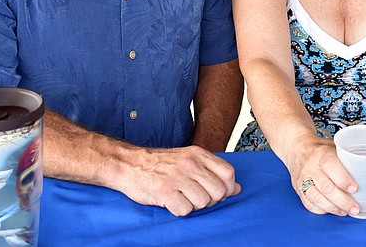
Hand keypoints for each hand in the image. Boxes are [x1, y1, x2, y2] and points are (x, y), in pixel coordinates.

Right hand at [118, 145, 239, 215]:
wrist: (129, 164)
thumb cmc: (160, 164)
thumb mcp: (189, 159)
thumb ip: (212, 171)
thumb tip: (237, 188)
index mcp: (198, 154)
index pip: (228, 173)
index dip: (228, 187)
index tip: (220, 193)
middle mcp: (190, 164)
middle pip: (218, 191)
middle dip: (211, 200)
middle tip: (197, 198)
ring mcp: (177, 178)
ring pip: (203, 202)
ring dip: (194, 205)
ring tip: (182, 198)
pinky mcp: (164, 192)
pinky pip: (185, 210)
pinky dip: (179, 210)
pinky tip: (172, 202)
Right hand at [288, 136, 358, 216]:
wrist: (297, 149)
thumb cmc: (321, 149)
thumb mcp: (334, 147)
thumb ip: (347, 159)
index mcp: (321, 154)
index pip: (331, 166)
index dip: (344, 179)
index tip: (355, 189)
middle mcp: (310, 167)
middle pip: (326, 187)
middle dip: (342, 200)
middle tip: (355, 208)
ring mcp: (302, 179)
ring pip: (316, 197)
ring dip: (333, 208)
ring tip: (345, 211)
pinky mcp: (298, 189)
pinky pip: (308, 203)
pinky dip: (321, 209)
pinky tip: (332, 210)